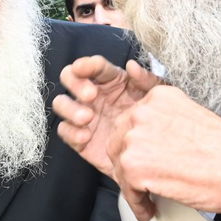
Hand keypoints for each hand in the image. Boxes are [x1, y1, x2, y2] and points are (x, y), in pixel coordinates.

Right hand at [52, 56, 159, 177]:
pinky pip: (64, 130)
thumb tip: (131, 66)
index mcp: (111, 80)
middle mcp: (93, 94)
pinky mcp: (78, 137)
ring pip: (61, 103)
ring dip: (70, 108)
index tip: (83, 68)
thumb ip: (147, 80)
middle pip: (69, 78)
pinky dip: (71, 131)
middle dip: (75, 84)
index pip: (94, 66)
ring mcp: (83, 115)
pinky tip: (86, 135)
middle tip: (91, 95)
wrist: (153, 156)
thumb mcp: (158, 98)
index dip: (86, 64)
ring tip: (87, 117)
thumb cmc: (156, 123)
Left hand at [105, 84, 220, 220]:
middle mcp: (142, 114)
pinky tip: (149, 207)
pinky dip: (138, 203)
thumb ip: (164, 114)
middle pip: (119, 143)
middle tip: (144, 179)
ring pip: (121, 167)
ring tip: (148, 196)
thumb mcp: (190, 113)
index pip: (130, 121)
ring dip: (133, 185)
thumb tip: (151, 126)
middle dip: (130, 163)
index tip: (145, 156)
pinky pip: (127, 191)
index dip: (136, 144)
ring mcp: (135, 139)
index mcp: (157, 98)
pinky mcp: (135, 167)